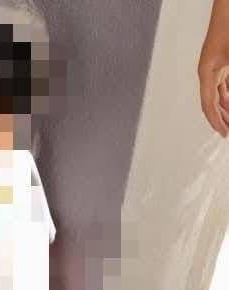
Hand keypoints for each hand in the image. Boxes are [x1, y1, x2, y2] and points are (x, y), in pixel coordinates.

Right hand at [199, 17, 228, 136]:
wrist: (227, 7)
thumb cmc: (228, 27)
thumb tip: (228, 103)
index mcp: (206, 72)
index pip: (209, 104)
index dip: (216, 122)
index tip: (224, 134)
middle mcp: (208, 71)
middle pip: (213, 102)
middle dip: (222, 118)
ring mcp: (215, 66)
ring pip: (219, 94)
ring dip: (226, 108)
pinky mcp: (222, 62)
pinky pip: (224, 84)